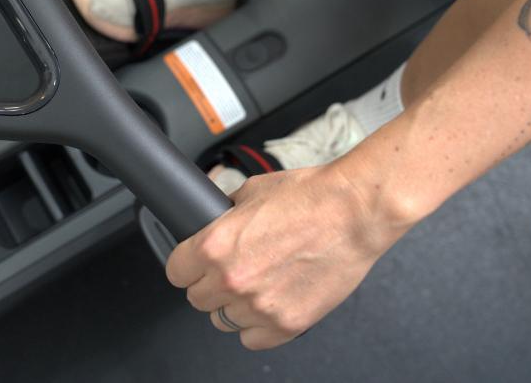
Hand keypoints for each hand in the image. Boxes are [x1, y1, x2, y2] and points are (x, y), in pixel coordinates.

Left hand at [166, 161, 401, 349]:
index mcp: (215, 246)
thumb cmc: (309, 197)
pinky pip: (252, 339)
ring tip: (256, 284)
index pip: (176, 272)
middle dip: (210, 283)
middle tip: (232, 269)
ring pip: (223, 320)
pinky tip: (269, 303)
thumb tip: (211, 223)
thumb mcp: (250, 192)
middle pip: (197, 299)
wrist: (354, 212)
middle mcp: (232, 279)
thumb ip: (223, 216)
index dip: (186, 265)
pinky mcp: (286, 324)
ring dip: (234, 305)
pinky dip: (257, 326)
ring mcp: (259, 306)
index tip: (195, 264)